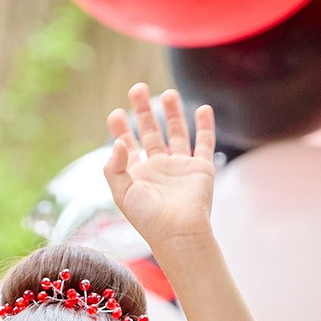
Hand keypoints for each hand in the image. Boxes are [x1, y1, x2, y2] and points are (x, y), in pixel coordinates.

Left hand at [104, 85, 216, 251]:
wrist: (179, 233)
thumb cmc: (149, 218)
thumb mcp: (122, 193)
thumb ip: (114, 167)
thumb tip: (118, 142)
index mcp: (138, 174)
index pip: (127, 145)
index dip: (120, 129)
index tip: (115, 113)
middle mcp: (159, 168)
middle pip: (151, 132)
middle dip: (143, 111)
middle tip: (138, 88)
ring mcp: (181, 167)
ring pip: (177, 133)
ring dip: (173, 113)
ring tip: (169, 93)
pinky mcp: (201, 169)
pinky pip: (205, 143)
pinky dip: (206, 126)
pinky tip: (203, 108)